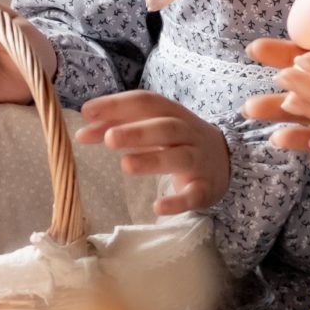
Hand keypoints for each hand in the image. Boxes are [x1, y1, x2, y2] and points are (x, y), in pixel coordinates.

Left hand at [77, 91, 231, 215]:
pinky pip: (194, 195)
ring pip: (180, 157)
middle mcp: (188, 132)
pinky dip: (177, 202)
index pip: (145, 102)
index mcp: (172, 113)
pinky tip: (158, 207)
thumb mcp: (152, 128)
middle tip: (108, 139)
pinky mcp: (206, 188)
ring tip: (125, 165)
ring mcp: (199, 160)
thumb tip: (82, 132)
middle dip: (136, 132)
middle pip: (164, 127)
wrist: (226, 160)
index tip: (87, 112)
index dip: (117, 104)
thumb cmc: (178, 141)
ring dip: (153, 160)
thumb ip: (118, 127)